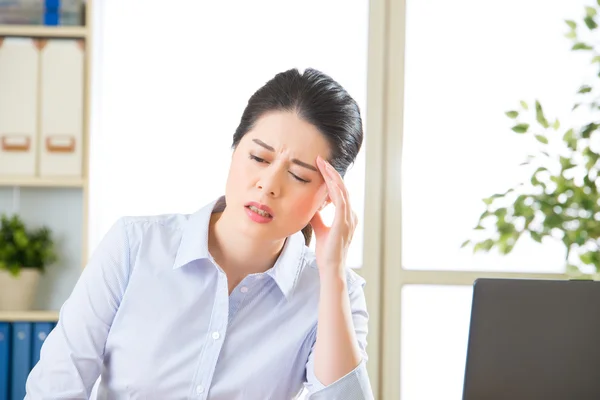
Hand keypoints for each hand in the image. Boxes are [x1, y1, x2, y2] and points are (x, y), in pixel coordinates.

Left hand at [311, 156, 357, 276]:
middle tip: (321, 159)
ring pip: (342, 192)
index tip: (321, 166)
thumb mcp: (320, 228)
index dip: (330, 179)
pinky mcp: (343, 224)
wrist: (331, 267)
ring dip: (332, 177)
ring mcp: (349, 219)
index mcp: (347, 216)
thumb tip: (311, 205)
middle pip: (341, 188)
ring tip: (323, 164)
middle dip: (331, 173)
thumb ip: (317, 216)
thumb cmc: (327, 251)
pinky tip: (329, 181)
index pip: (338, 192)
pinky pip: (341, 203)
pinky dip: (336, 191)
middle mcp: (350, 215)